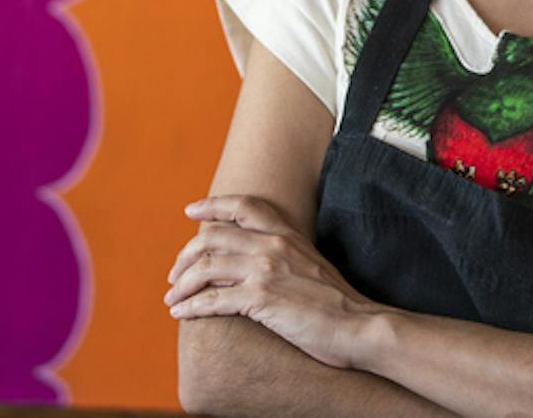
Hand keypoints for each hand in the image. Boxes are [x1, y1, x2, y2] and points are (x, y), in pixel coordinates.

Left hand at [164, 193, 381, 369]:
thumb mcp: (311, 265)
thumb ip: (284, 255)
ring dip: (182, 283)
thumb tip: (255, 262)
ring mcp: (265, 270)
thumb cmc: (338, 303)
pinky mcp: (261, 298)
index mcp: (286, 234)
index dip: (212, 205)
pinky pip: (213, 298)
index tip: (190, 211)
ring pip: (206, 266)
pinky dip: (191, 306)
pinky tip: (181, 313)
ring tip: (172, 297)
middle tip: (174, 274)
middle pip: (212, 236)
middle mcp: (273, 245)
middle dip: (185, 255)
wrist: (360, 326)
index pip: (242, 206)